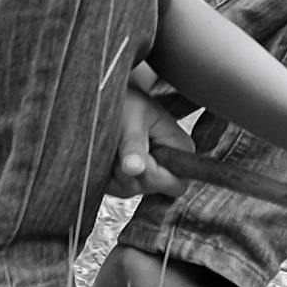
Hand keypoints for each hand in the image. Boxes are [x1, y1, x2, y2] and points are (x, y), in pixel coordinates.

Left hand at [108, 80, 189, 201]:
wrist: (110, 97)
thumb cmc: (127, 102)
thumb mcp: (131, 120)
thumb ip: (134, 146)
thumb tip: (134, 168)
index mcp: (180, 148)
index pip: (177, 184)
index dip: (155, 176)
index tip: (138, 156)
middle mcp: (168, 166)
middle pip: (152, 189)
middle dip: (131, 173)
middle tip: (120, 147)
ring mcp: (148, 174)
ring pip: (131, 189)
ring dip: (115, 171)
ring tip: (114, 144)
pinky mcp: (130, 178)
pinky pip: (116, 188)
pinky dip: (107, 173)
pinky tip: (107, 153)